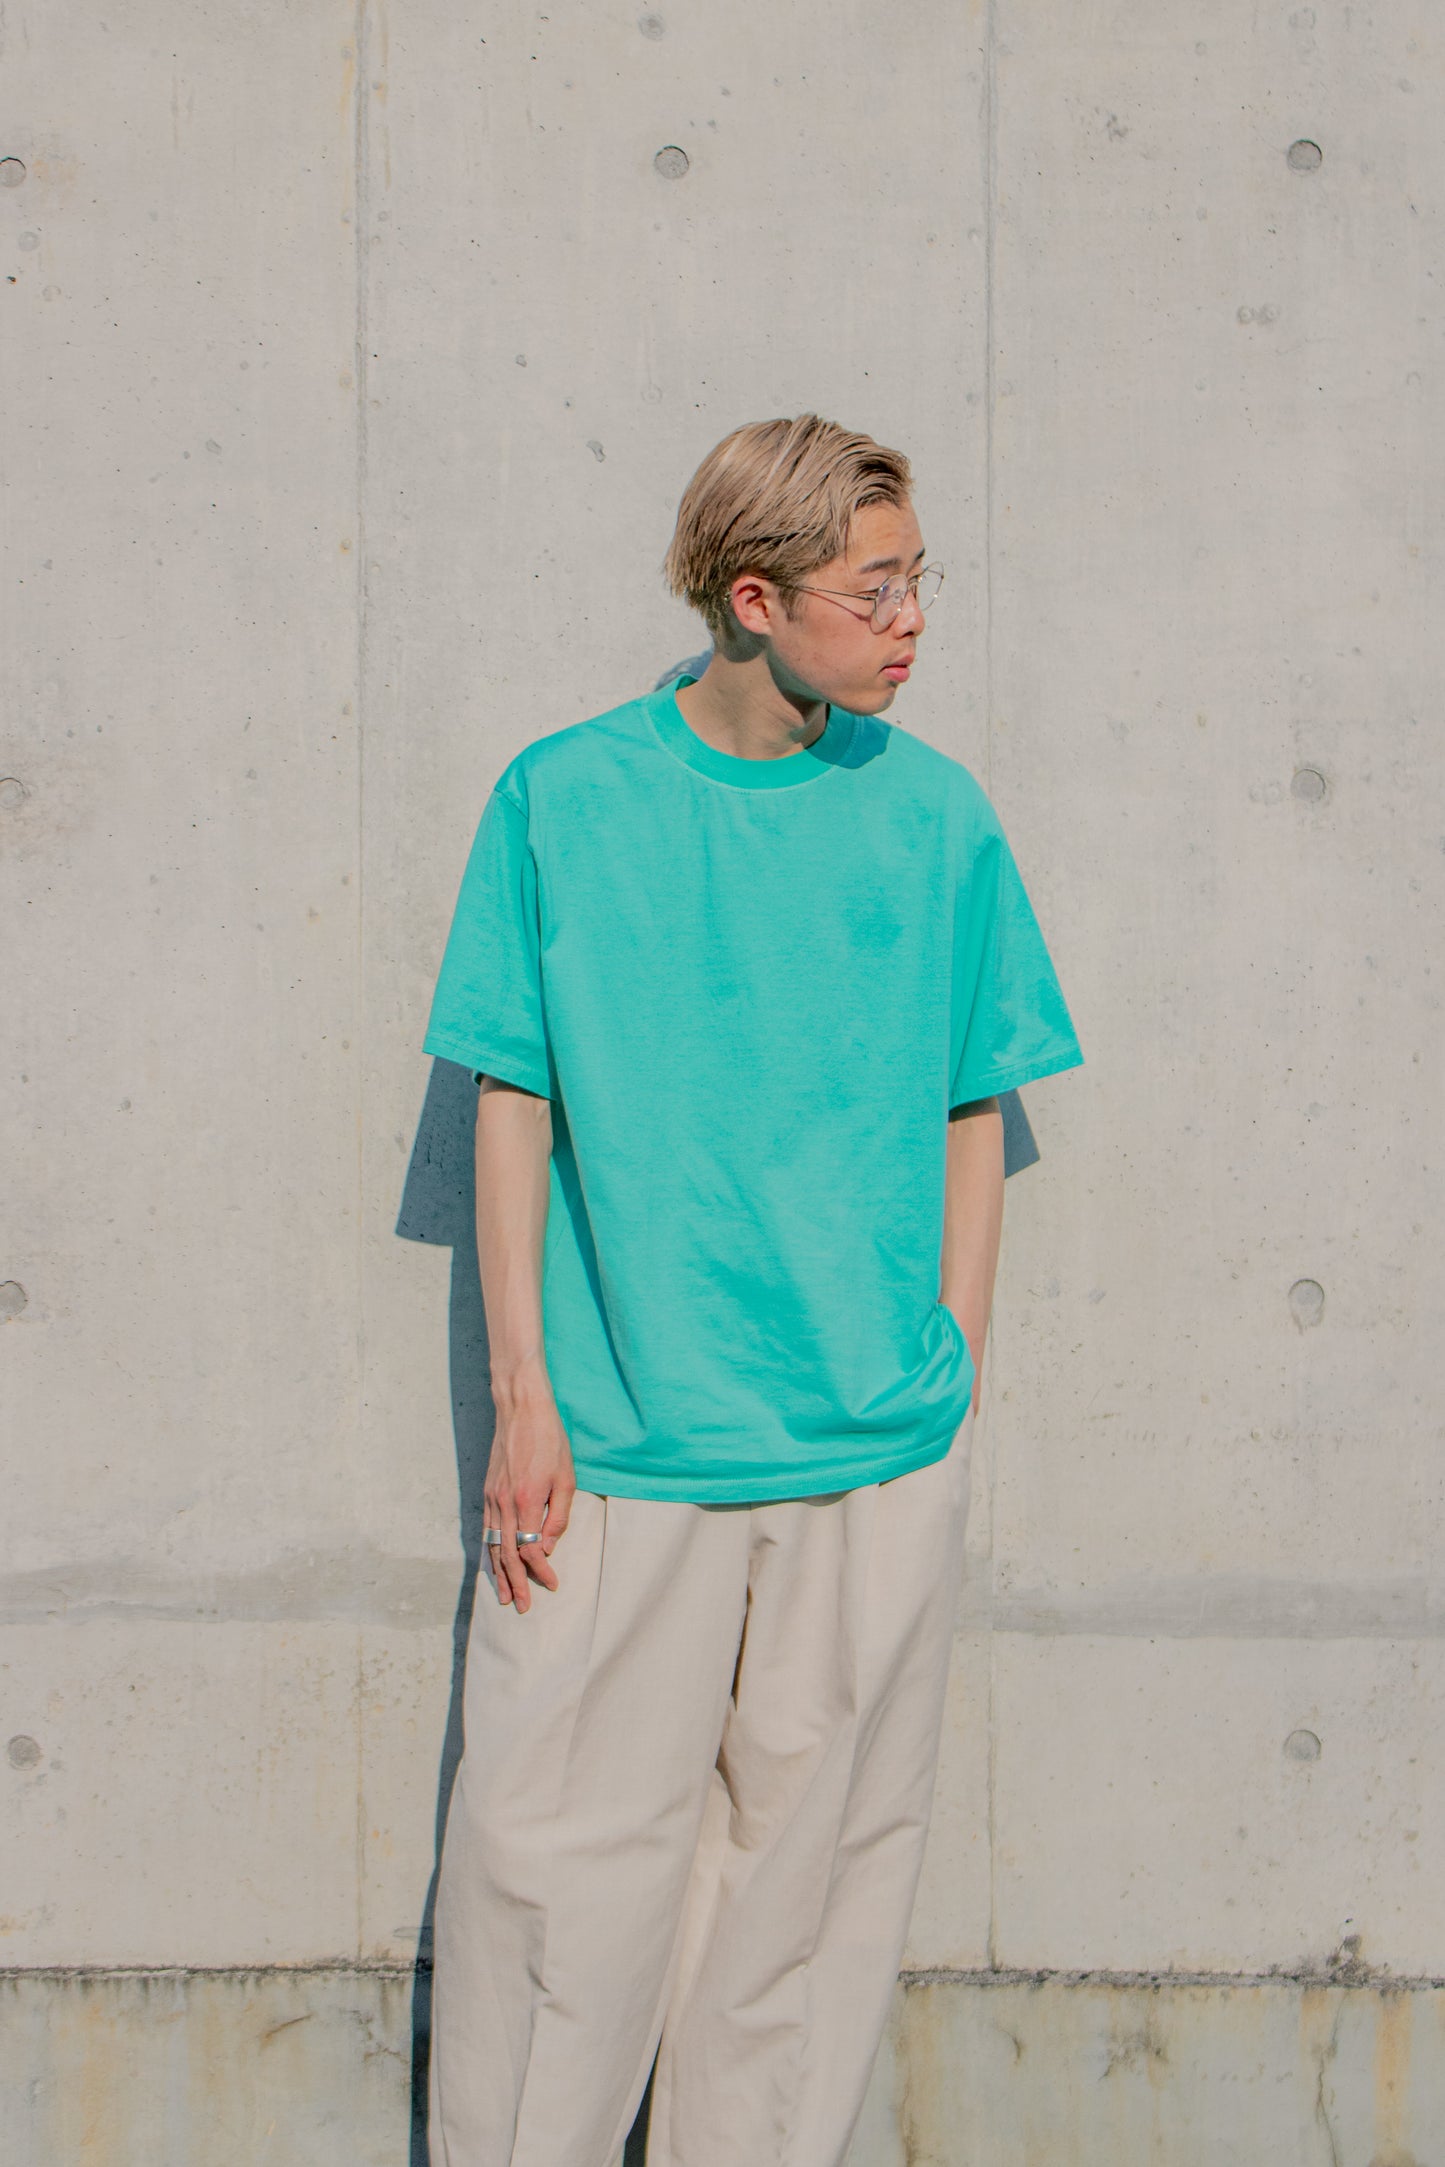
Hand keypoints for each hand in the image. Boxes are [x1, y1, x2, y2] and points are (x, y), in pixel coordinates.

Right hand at [483, 1390, 576, 1614]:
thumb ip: (559, 1515)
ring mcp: (492, 1498)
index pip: (530, 1549)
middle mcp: (504, 1503)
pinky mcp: (487, 1492)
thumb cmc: (550, 1440)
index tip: (553, 1585)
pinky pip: (487, 1530)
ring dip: (499, 1574)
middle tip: (523, 1608)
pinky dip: (490, 1552)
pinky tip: (494, 1564)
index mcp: (527, 1500)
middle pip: (507, 1554)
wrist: (520, 1409)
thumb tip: (548, 1547)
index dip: (542, 1571)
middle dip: (516, 1584)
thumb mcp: (566, 1477)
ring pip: (493, 1546)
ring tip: (505, 1597)